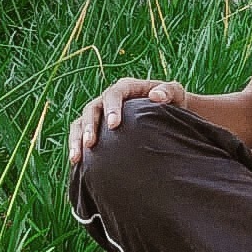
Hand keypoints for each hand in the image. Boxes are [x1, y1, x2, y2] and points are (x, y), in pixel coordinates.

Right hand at [69, 76, 186, 163]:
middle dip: (89, 126)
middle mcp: (109, 99)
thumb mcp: (175, 93)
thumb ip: (169, 91)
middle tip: (90, 143)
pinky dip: (76, 147)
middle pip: (92, 109)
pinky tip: (76, 163)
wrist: (169, 115)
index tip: (114, 125)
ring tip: (76, 158)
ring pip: (80, 123)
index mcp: (126, 88)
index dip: (111, 108)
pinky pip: (79, 135)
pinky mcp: (96, 128)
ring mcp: (100, 113)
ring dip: (76, 139)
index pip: (114, 94)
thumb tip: (156, 96)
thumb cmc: (172, 102)